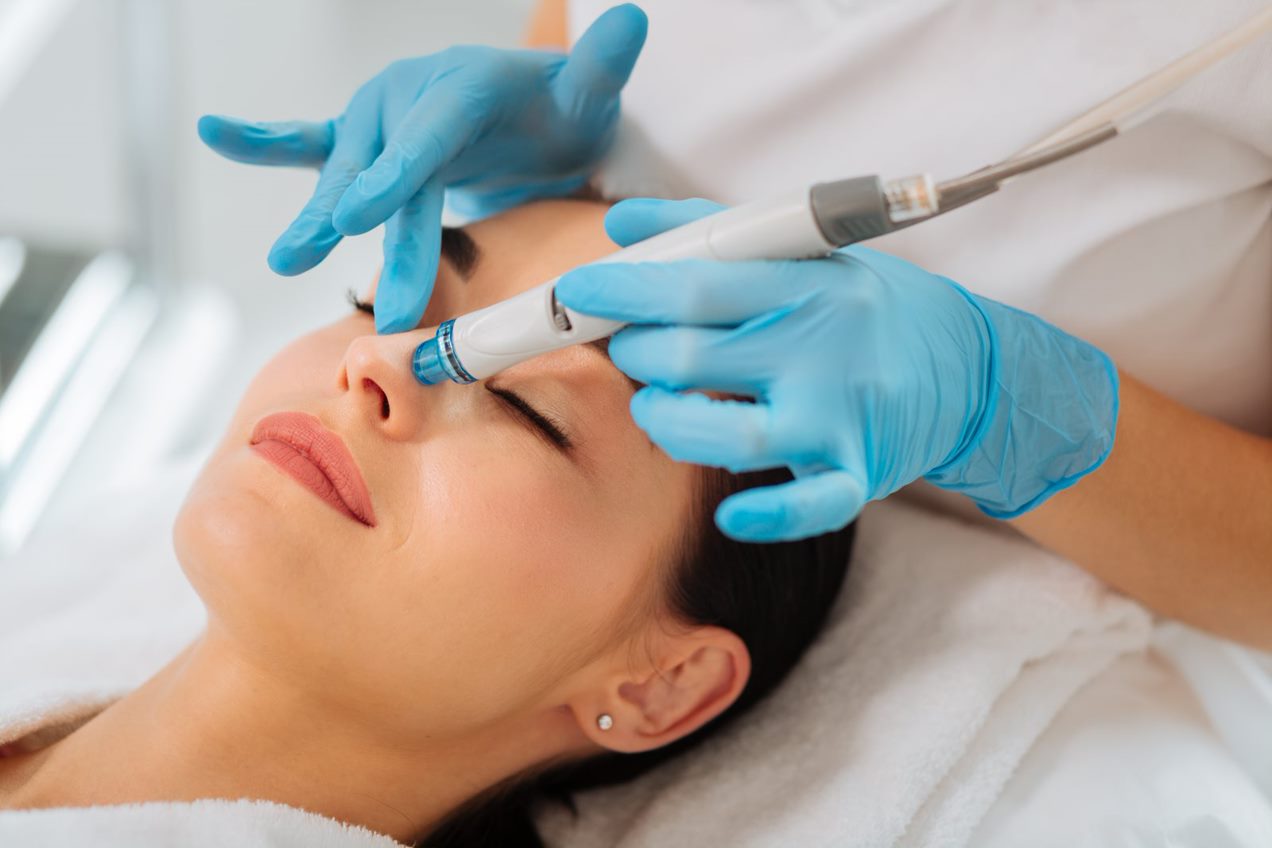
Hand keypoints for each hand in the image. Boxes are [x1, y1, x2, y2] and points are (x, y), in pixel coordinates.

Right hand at [197, 4, 646, 333]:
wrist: (533, 111)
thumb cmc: (559, 110)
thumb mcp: (587, 93)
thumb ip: (600, 67)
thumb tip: (634, 19)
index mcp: (463, 87)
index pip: (429, 136)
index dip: (397, 173)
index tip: (366, 212)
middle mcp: (412, 97)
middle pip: (387, 171)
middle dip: (365, 226)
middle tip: (343, 274)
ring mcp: (381, 117)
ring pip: (346, 173)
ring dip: (317, 215)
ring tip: (289, 259)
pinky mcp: (364, 138)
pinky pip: (309, 139)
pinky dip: (264, 139)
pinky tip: (213, 132)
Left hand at [555, 199, 1118, 541]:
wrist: (969, 368)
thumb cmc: (868, 307)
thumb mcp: (804, 253)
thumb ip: (710, 232)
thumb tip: (622, 219)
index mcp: (807, 284)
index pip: (698, 282)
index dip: (625, 290)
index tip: (573, 293)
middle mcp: (822, 348)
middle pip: (695, 358)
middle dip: (638, 354)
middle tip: (627, 347)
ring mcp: (841, 416)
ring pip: (729, 436)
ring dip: (669, 423)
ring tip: (657, 406)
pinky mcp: (860, 473)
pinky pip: (808, 506)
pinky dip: (766, 516)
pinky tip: (729, 514)